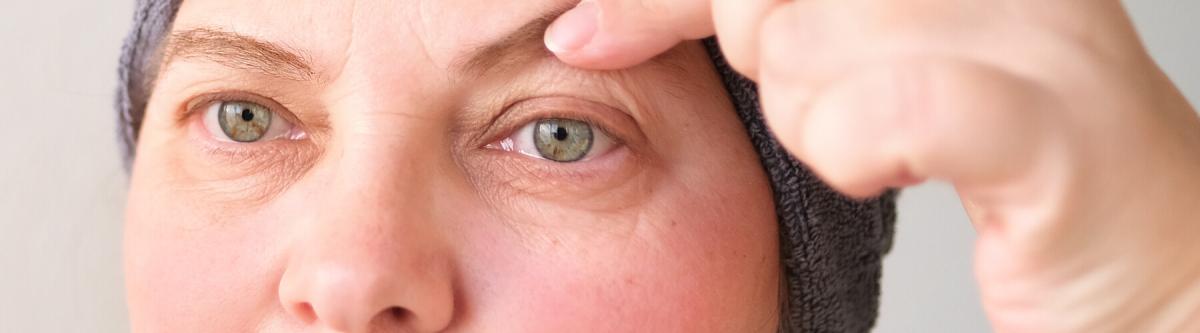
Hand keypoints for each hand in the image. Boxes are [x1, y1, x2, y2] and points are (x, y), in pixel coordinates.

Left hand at [546, 0, 1199, 330]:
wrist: (1152, 273)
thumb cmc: (1002, 164)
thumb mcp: (884, 59)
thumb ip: (803, 15)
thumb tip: (685, 8)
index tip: (586, 30)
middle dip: (763, 64)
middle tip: (838, 112)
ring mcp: (1037, 29)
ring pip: (804, 47)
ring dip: (811, 123)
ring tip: (883, 148)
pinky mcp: (1052, 122)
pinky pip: (878, 109)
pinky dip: (852, 151)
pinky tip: (887, 167)